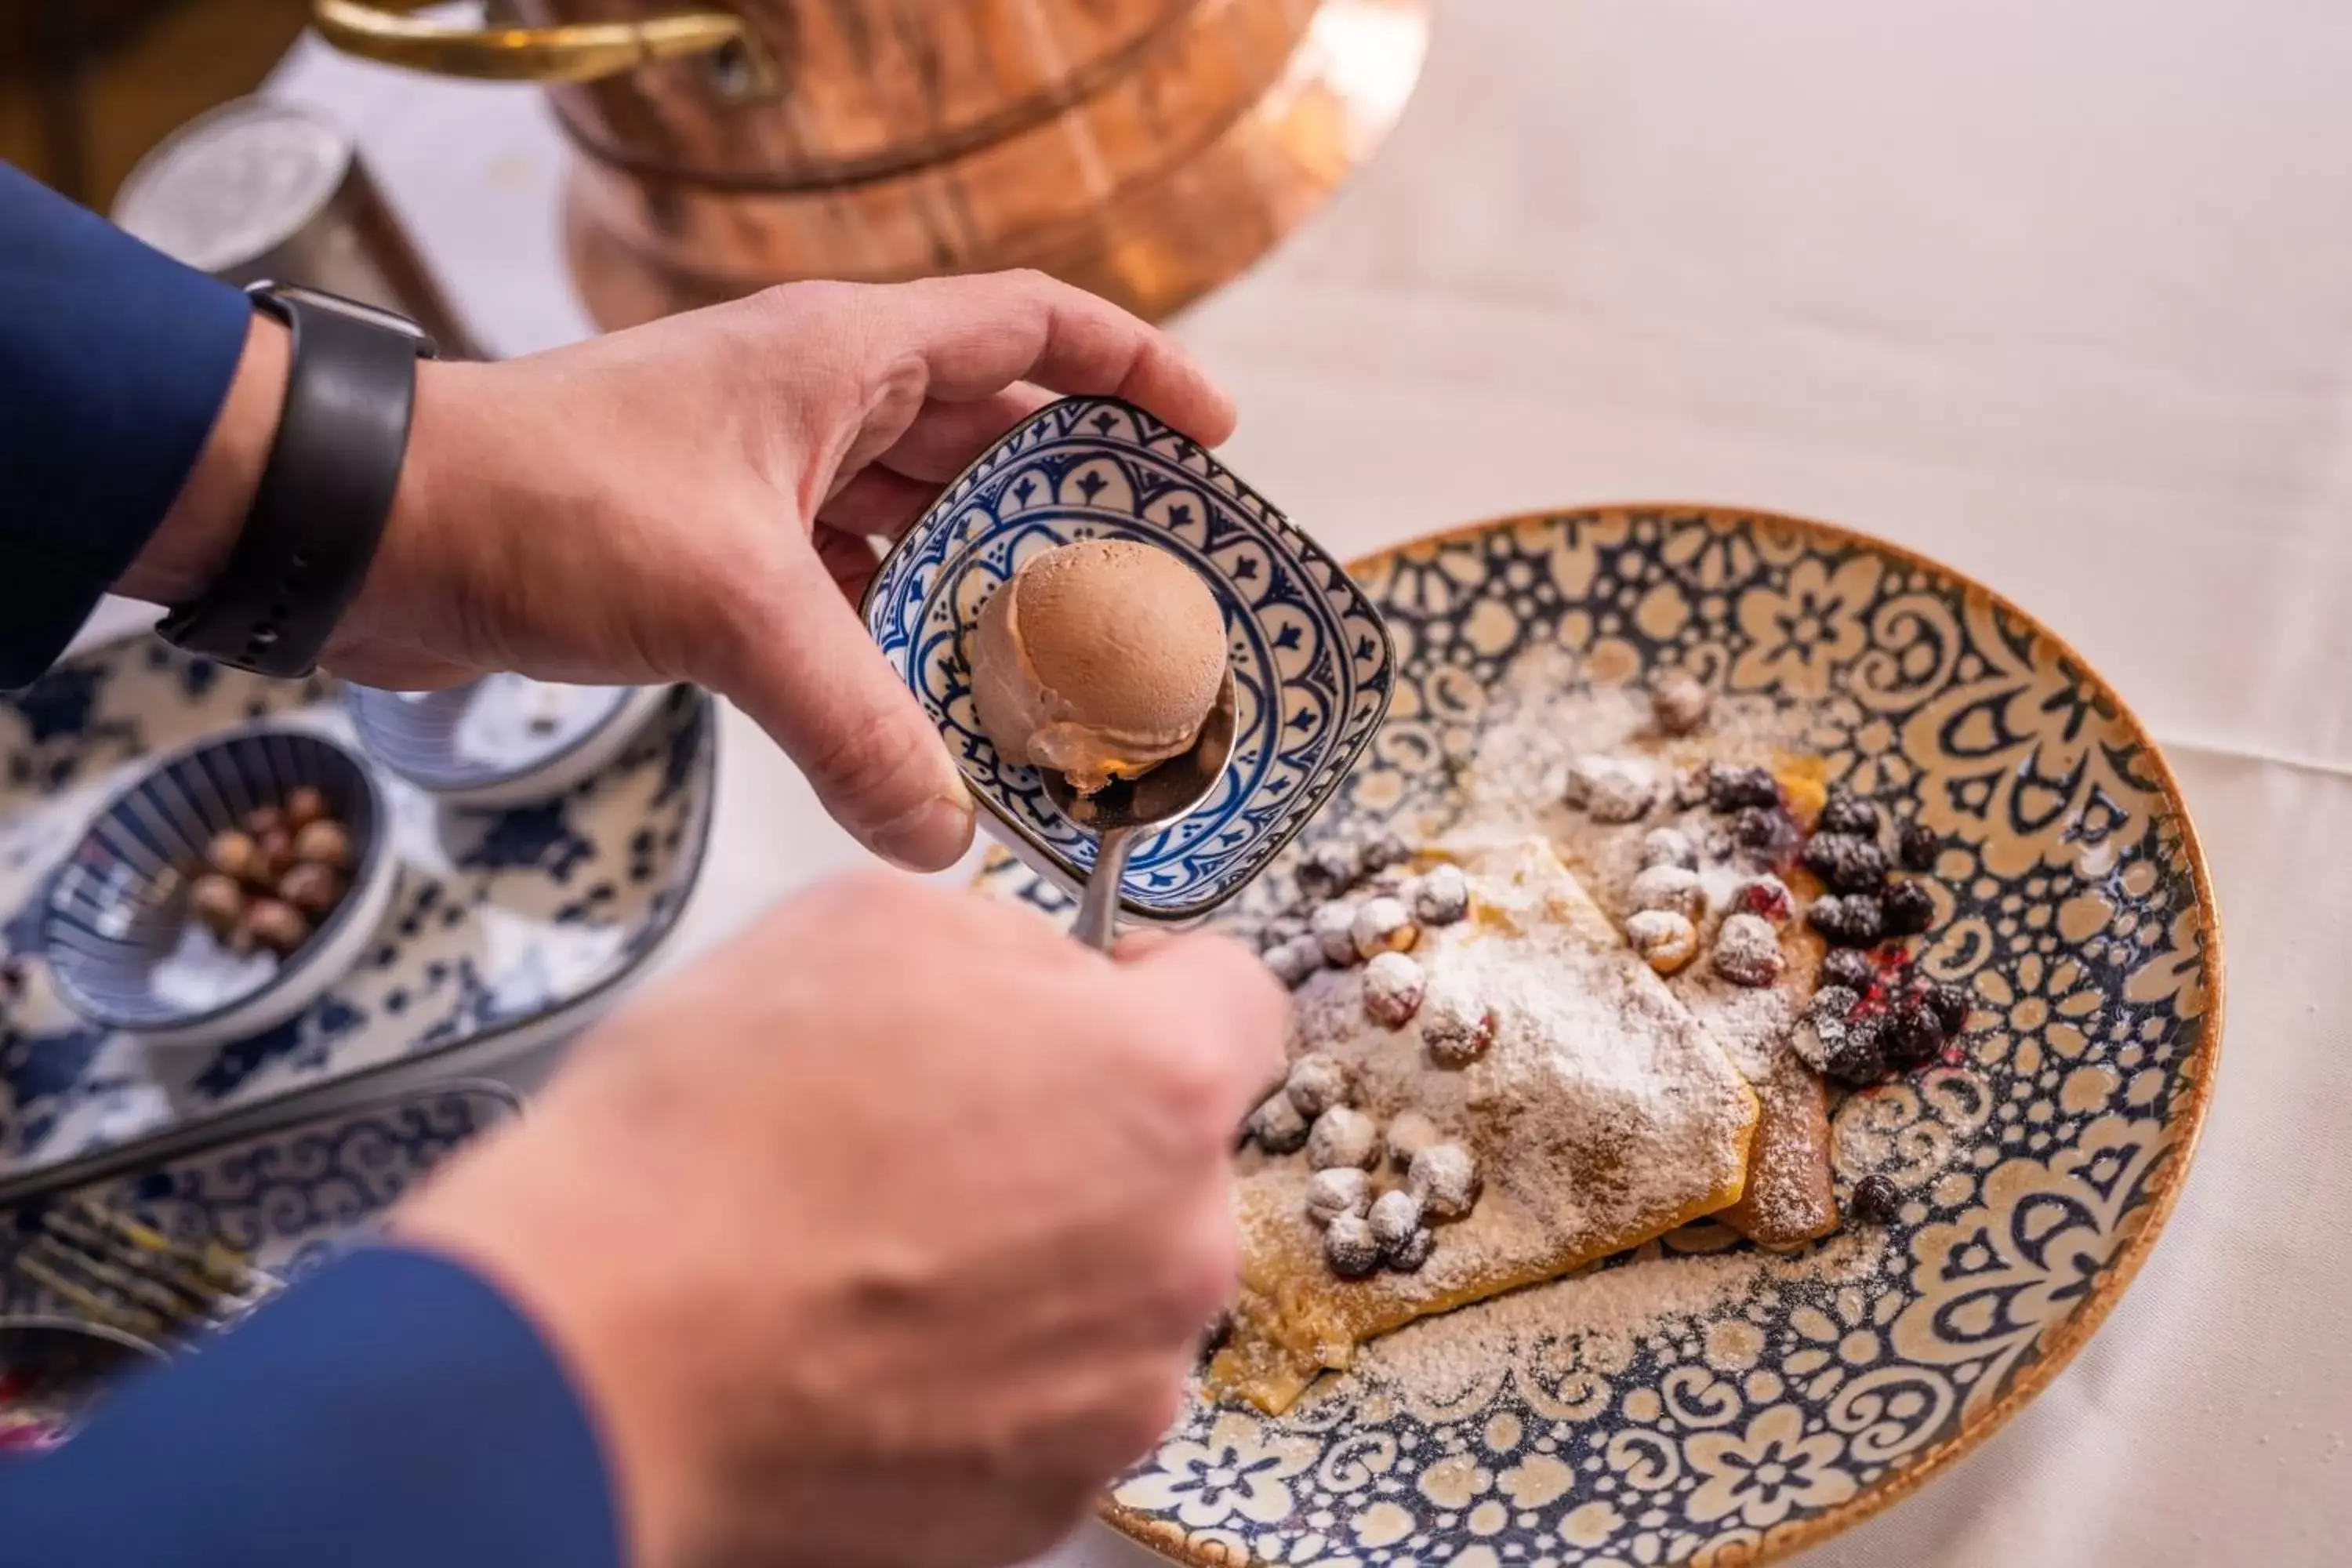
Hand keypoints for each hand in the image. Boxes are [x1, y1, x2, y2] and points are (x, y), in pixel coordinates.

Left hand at [130, 274, 1235, 870]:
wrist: (374, 531)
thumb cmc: (537, 500)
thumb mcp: (728, 608)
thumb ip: (853, 724)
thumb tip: (941, 839)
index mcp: (842, 355)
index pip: (1031, 324)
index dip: (1134, 371)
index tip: (1211, 438)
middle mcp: (814, 401)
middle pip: (986, 435)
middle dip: (1071, 506)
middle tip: (1152, 591)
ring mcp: (763, 475)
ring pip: (914, 521)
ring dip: (980, 586)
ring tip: (1062, 668)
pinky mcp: (715, 549)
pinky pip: (844, 587)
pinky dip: (894, 641)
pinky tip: (932, 711)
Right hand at [394, 871, 1286, 1567]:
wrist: (588, 1367)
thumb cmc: (706, 1149)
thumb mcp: (864, 925)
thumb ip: (1008, 938)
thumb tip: (1046, 975)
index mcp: (1158, 1086)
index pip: (1239, 1000)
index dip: (1155, 982)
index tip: (1093, 995)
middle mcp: (1174, 1251)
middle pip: (1169, 1158)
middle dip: (1080, 1129)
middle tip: (935, 1127)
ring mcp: (1114, 1395)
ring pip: (1108, 1287)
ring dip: (1030, 1255)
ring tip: (876, 1243)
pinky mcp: (1039, 1502)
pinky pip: (1043, 1401)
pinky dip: (980, 1370)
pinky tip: (864, 1338)